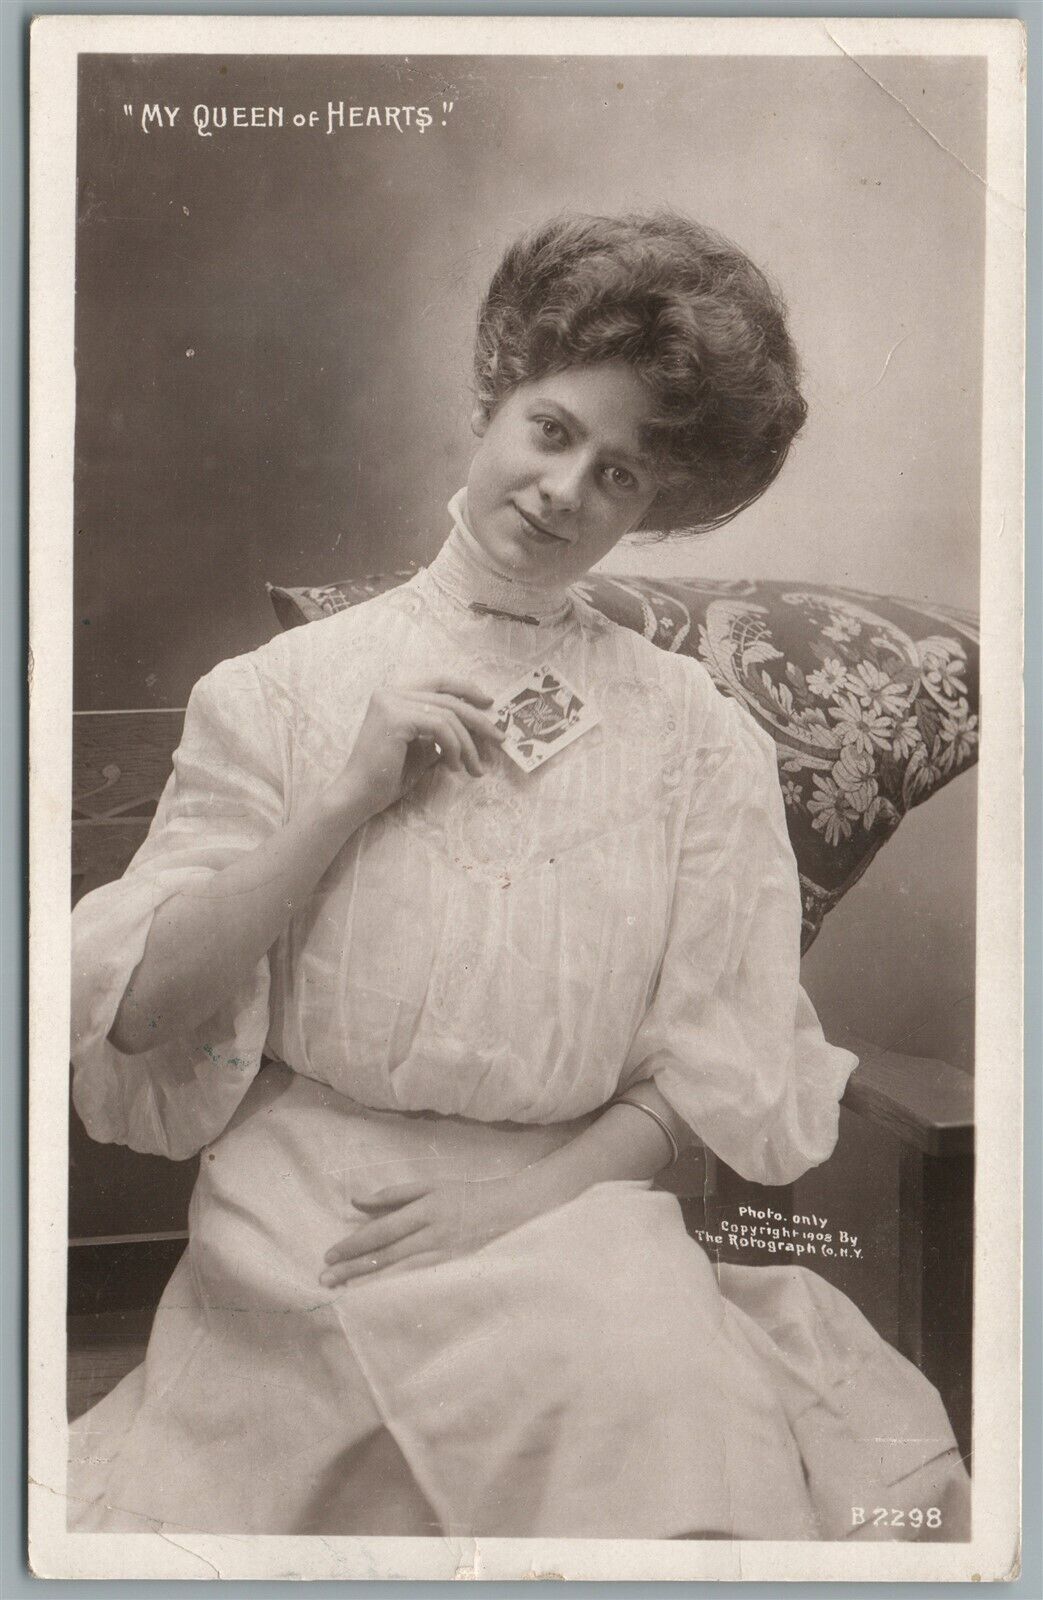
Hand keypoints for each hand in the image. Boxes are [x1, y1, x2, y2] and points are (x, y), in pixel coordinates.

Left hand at [319, 1172, 542, 1286]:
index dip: (354, 1244)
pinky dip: (396, 1292)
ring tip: (342, 1292)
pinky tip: (377, 1301)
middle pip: (386, 1256)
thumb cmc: (467, 1195)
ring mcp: (445, 1258)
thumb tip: (356, 1199)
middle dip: (352, 1268)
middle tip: (324, 1278)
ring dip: (368, 1283)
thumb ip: (394, 1194)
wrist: (513, 1211)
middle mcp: (433, 1236)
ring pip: (400, 1274)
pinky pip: (419, 1285)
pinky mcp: (454, 1273)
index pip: (382, 1231)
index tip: (329, 1254)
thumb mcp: (432, 1186)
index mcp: (426, 1210)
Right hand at [330, 676, 504, 819]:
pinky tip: (454, 766)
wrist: (359, 796)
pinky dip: (454, 747)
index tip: (489, 705)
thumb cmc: (388, 777)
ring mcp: (391, 701)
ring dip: (468, 744)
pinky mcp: (395, 717)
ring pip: (448, 715)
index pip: (439, 681)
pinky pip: (440, 727)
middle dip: (479, 720)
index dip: (467, 689)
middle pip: (449, 698)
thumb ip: (443, 731)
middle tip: (499, 739)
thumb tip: (478, 726)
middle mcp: (391, 691)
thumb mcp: (423, 748)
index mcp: (395, 695)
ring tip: (474, 768)